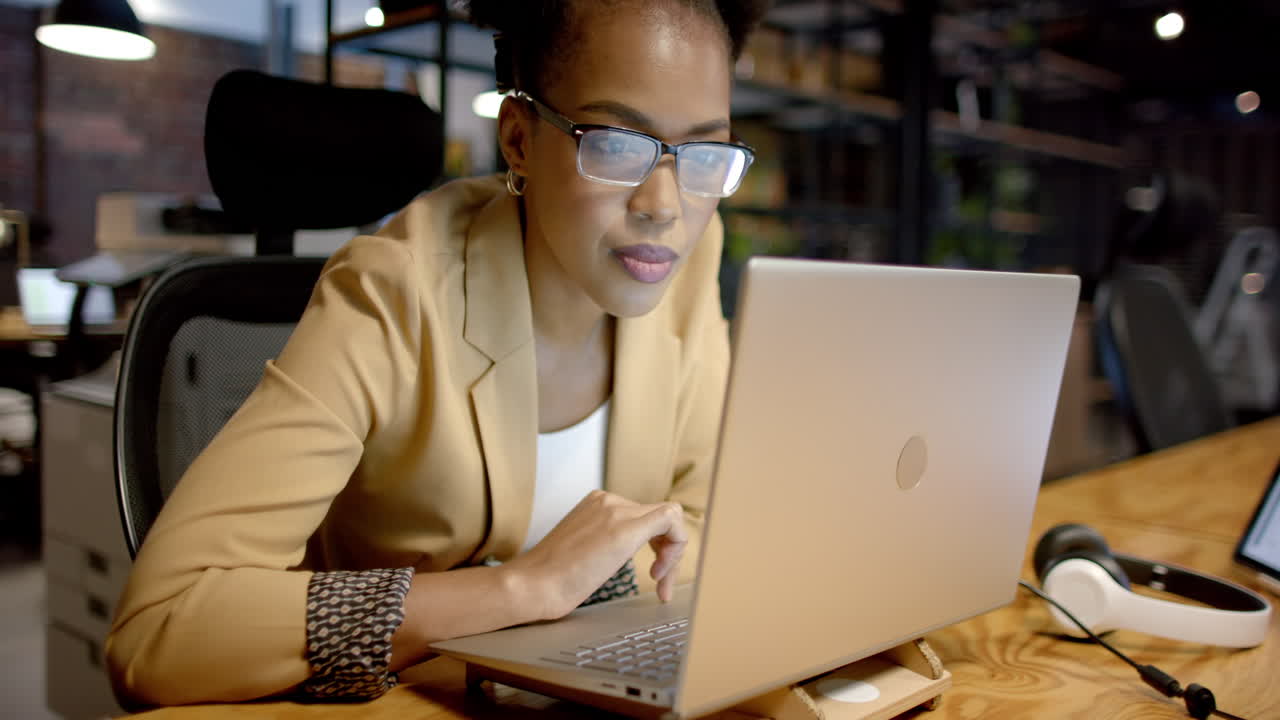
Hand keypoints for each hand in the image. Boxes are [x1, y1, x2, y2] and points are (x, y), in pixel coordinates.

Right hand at [503, 490, 686, 619]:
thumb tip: (619, 557)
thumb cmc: (550, 579)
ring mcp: (616, 510)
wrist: (531, 585)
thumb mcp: (585, 552)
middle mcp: (608, 501)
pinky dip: (676, 547)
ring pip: (669, 519)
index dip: (657, 545)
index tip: (651, 573)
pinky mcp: (624, 528)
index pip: (644, 516)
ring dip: (672, 554)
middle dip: (669, 552)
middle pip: (660, 518)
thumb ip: (605, 544)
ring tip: (659, 582)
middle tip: (660, 582)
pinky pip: (671, 519)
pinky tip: (659, 574)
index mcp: (597, 504)